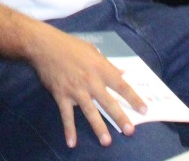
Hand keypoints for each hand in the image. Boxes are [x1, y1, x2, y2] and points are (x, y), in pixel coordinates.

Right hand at [23, 25, 146, 148]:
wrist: (44, 46)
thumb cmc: (70, 46)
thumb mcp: (92, 51)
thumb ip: (108, 64)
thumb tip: (123, 73)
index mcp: (100, 68)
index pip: (121, 85)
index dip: (133, 98)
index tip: (144, 110)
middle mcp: (90, 81)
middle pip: (108, 102)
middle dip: (119, 117)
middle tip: (130, 131)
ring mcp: (75, 90)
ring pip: (90, 111)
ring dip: (98, 127)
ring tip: (106, 141)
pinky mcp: (61, 96)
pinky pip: (66, 115)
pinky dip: (69, 129)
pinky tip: (72, 142)